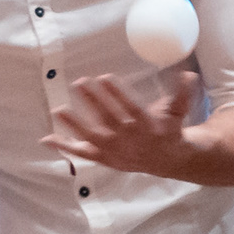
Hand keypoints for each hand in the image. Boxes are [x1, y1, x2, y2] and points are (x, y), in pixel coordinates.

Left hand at [42, 72, 193, 177]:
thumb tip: (188, 73)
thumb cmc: (168, 129)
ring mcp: (114, 150)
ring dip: (75, 124)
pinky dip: (64, 147)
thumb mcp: (177, 111)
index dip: (118, 94)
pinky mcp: (104, 158)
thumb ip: (182, 93)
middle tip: (80, 81)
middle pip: (108, 119)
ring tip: (58, 109)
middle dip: (93, 101)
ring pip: (92, 137)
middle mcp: (128, 139)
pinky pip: (82, 154)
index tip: (105, 76)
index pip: (130, 108)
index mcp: (146, 125)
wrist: (168, 161)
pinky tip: (46, 139)